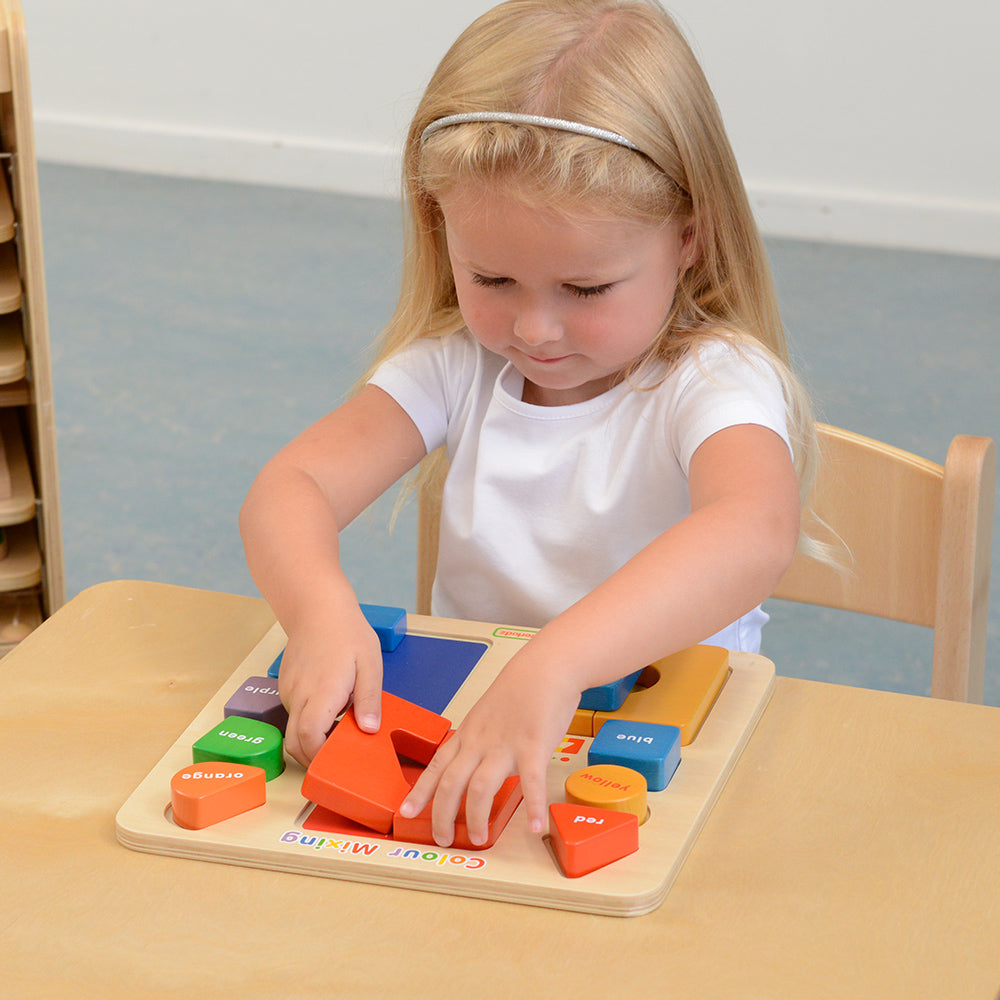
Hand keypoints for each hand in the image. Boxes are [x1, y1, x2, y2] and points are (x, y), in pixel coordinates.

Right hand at [279, 604, 382, 765]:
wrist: (316, 607)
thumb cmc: (347, 632)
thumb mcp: (370, 664)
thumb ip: (369, 699)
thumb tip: (369, 730)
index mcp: (322, 692)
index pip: (309, 738)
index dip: (320, 756)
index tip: (338, 762)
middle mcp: (299, 695)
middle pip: (294, 743)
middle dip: (313, 758)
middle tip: (339, 758)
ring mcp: (288, 691)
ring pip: (293, 729)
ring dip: (312, 739)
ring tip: (339, 731)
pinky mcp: (285, 686)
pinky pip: (294, 713)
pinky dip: (308, 722)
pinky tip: (330, 710)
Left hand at [397, 649, 579, 846]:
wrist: (545, 666)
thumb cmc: (519, 689)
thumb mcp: (486, 713)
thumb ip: (478, 738)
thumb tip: (473, 761)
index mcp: (469, 734)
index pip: (437, 766)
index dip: (420, 792)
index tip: (406, 812)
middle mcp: (481, 741)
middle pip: (451, 783)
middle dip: (442, 815)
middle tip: (442, 839)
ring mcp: (506, 745)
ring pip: (481, 787)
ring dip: (476, 817)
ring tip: (479, 838)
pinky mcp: (534, 746)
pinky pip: (531, 782)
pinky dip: (533, 807)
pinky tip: (537, 827)